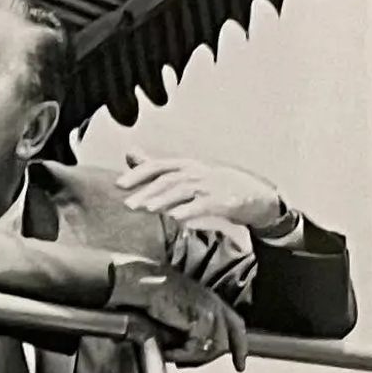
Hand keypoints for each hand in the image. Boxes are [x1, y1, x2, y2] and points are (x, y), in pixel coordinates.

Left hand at [114, 151, 292, 234]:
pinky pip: (203, 206)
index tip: (119, 185)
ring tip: (148, 208)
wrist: (252, 195)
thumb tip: (129, 154)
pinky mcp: (221, 201)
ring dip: (164, 199)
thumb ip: (156, 167)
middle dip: (147, 191)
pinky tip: (176, 218)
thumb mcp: (185, 172)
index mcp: (185, 165)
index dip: (138, 174)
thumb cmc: (212, 184)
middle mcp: (195, 172)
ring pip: (183, 191)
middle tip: (128, 204)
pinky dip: (189, 210)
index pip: (157, 166)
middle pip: (167, 180)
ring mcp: (209, 186)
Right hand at [134, 268, 247, 368]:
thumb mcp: (183, 310)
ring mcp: (211, 311)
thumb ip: (195, 328)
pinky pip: (197, 348)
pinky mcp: (200, 319)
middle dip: (206, 358)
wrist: (146, 284)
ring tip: (172, 355)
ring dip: (190, 357)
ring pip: (212, 348)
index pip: (237, 326)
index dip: (240, 347)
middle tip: (184, 363)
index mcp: (214, 300)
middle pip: (225, 342)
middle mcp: (216, 305)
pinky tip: (167, 352)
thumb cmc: (156, 295)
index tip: (239, 367)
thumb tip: (196, 353)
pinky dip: (180, 354)